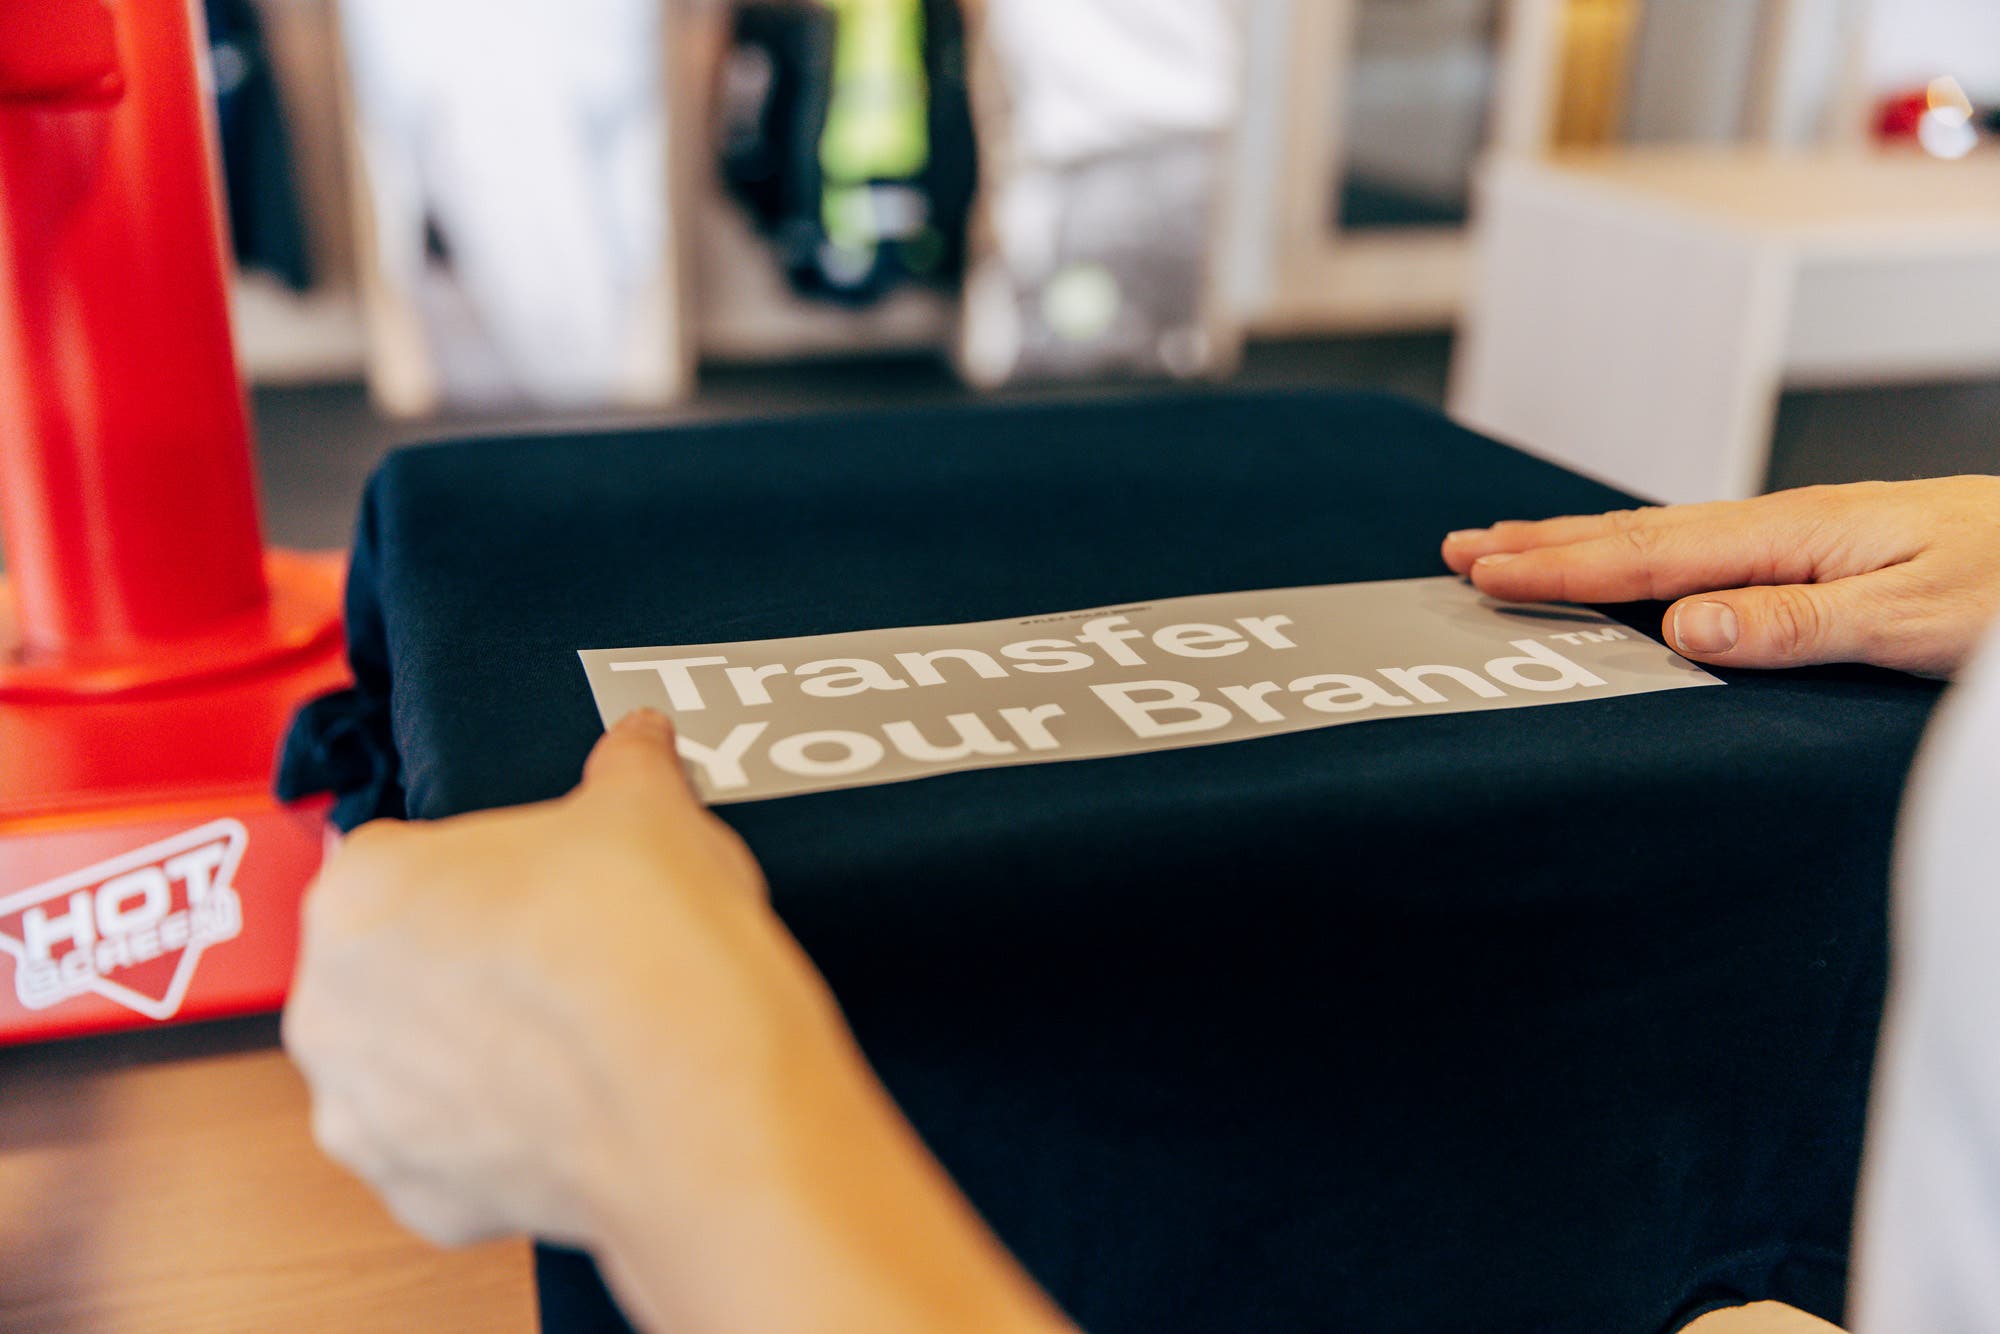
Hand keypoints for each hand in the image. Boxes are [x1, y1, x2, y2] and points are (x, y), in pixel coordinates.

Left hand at [284, 710, 1072, 1333]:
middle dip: (460, 955)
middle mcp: (332, 1005)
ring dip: (469, 1046)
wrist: (703, 1105)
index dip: (478, 862)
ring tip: (571, 1028)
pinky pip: (445, 1147)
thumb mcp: (651, 810)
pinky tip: (573, 1100)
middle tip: (558, 948)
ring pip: (410, 1059)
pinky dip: (496, 1130)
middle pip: (390, 960)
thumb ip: (628, 763)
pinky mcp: (416, 1196)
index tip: (535, 879)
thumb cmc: (654, 954)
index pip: (397, 851)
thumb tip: (640, 739)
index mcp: (361, 888)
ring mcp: (367, 1111)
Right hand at [1440, 477, 1999, 677]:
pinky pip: (1701, 549)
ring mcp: (1800, 535)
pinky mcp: (1819, 552)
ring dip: (1581, 543)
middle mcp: (1787, 526)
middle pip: (1638, 535)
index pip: (1651, 556)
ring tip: (1513, 546)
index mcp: (1795, 536)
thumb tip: (1682, 627)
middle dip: (1542, 544)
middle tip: (1458, 551)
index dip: (1559, 567)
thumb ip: (1797, 624)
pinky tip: (1629, 562)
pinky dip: (1639, 553)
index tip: (1482, 572)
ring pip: (1665, 537)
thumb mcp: (1913, 619)